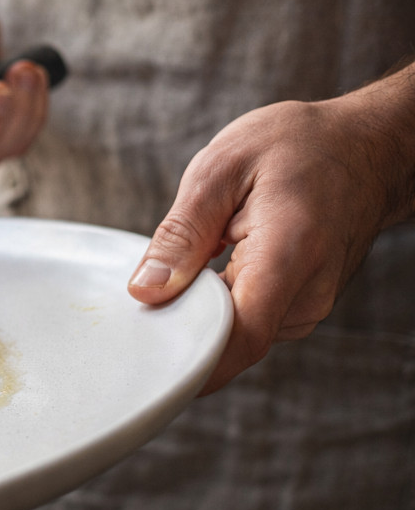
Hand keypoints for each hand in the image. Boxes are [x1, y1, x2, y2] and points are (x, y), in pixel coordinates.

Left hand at [127, 94, 409, 394]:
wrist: (365, 148)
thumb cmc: (298, 148)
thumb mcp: (222, 169)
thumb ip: (182, 233)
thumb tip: (146, 291)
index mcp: (290, 254)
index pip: (240, 338)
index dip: (189, 361)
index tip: (145, 357)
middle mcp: (308, 293)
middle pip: (229, 343)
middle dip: (179, 327)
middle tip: (146, 290)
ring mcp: (308, 307)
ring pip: (233, 335)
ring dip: (198, 311)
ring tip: (194, 263)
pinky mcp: (300, 309)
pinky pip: (245, 322)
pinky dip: (216, 306)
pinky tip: (209, 272)